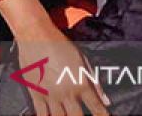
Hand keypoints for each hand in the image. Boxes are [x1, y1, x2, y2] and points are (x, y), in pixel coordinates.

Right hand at [0, 0, 109, 115]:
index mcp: (80, 83)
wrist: (35, 35)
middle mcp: (66, 92)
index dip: (103, 115)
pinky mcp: (35, 93)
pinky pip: (41, 114)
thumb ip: (95, 82)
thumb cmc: (59, 43)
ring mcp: (50, 94)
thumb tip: (106, 100)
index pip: (96, 107)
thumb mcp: (82, 59)